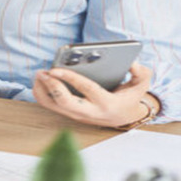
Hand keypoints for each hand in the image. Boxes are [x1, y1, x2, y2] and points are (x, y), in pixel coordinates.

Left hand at [32, 62, 153, 128]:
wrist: (123, 117)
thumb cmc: (129, 98)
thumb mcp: (142, 85)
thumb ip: (141, 73)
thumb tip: (132, 63)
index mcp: (106, 103)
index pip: (85, 89)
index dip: (69, 78)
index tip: (55, 69)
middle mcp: (89, 112)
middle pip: (64, 103)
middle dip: (51, 86)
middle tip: (43, 72)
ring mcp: (77, 115)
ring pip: (54, 106)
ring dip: (42, 91)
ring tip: (38, 74)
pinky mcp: (70, 115)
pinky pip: (51, 107)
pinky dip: (42, 95)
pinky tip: (39, 82)